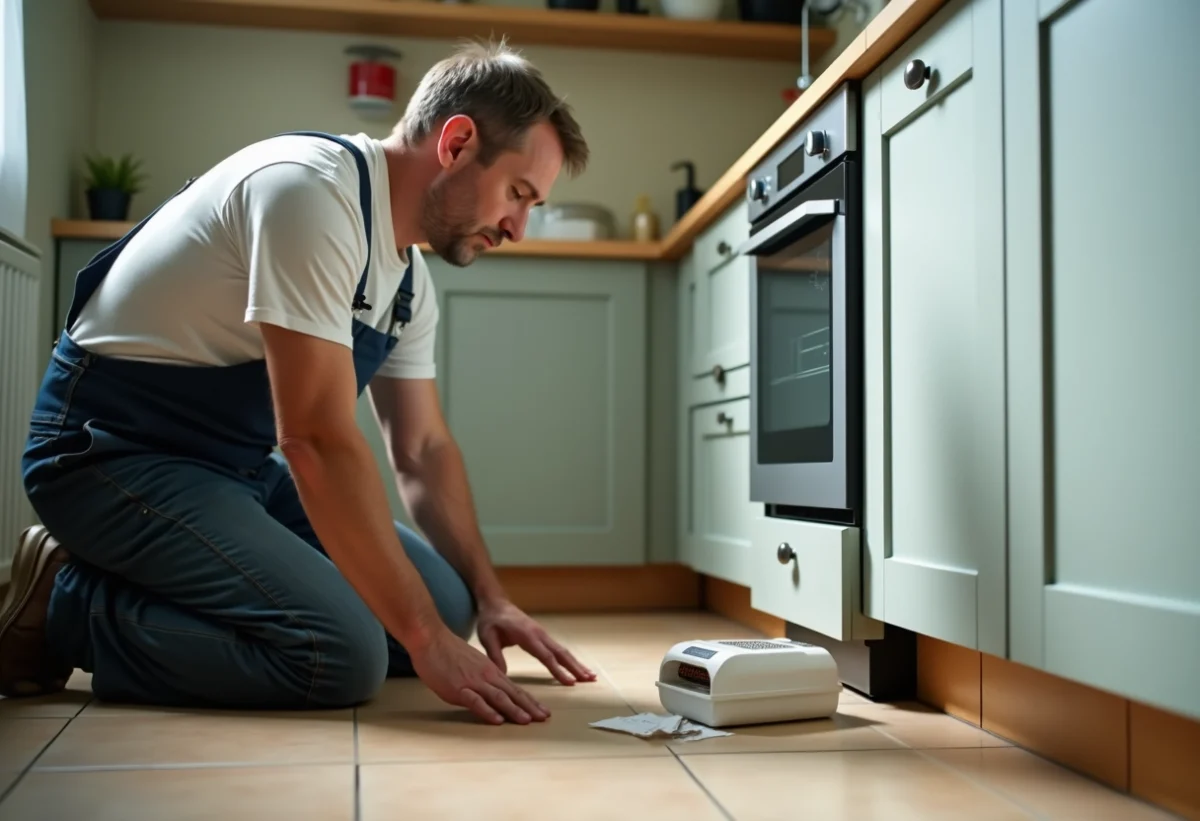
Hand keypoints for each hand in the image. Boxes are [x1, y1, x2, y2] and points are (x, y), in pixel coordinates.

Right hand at [409, 628, 549, 724]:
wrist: (431, 639)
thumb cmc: (448, 652)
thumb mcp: (472, 664)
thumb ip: (482, 677)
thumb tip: (490, 690)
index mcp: (490, 671)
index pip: (514, 689)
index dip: (529, 701)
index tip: (541, 711)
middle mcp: (486, 676)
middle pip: (512, 694)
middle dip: (529, 707)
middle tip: (544, 718)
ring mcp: (473, 682)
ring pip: (499, 698)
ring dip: (514, 710)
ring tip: (527, 721)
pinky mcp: (458, 688)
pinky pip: (476, 701)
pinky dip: (488, 711)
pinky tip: (497, 720)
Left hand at [476, 599, 596, 685]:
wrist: (496, 603)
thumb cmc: (491, 620)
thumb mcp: (487, 638)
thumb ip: (495, 656)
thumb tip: (502, 676)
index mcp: (527, 635)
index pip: (545, 655)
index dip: (558, 670)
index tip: (570, 683)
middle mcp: (539, 633)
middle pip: (560, 653)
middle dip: (575, 667)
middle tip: (590, 679)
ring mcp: (542, 634)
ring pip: (562, 650)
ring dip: (576, 663)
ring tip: (590, 676)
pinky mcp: (542, 635)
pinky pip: (558, 649)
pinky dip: (569, 659)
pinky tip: (576, 667)